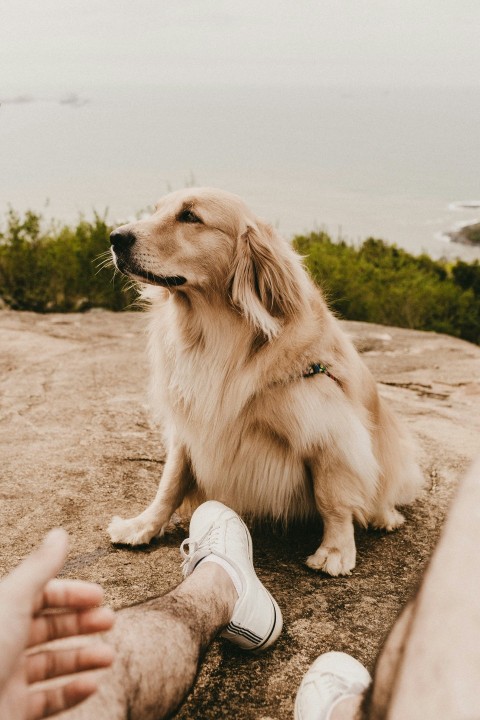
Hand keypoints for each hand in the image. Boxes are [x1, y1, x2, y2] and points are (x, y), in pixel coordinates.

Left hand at [0, 529, 114, 718]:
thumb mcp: (13, 602)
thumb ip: (39, 569)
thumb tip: (59, 534)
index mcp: (2, 612)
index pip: (39, 596)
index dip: (70, 593)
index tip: (99, 596)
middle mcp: (3, 642)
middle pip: (48, 627)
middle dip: (82, 623)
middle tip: (110, 622)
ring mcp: (7, 678)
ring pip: (51, 664)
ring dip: (83, 658)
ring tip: (108, 657)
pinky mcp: (12, 710)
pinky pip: (47, 699)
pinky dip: (71, 692)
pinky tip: (91, 684)